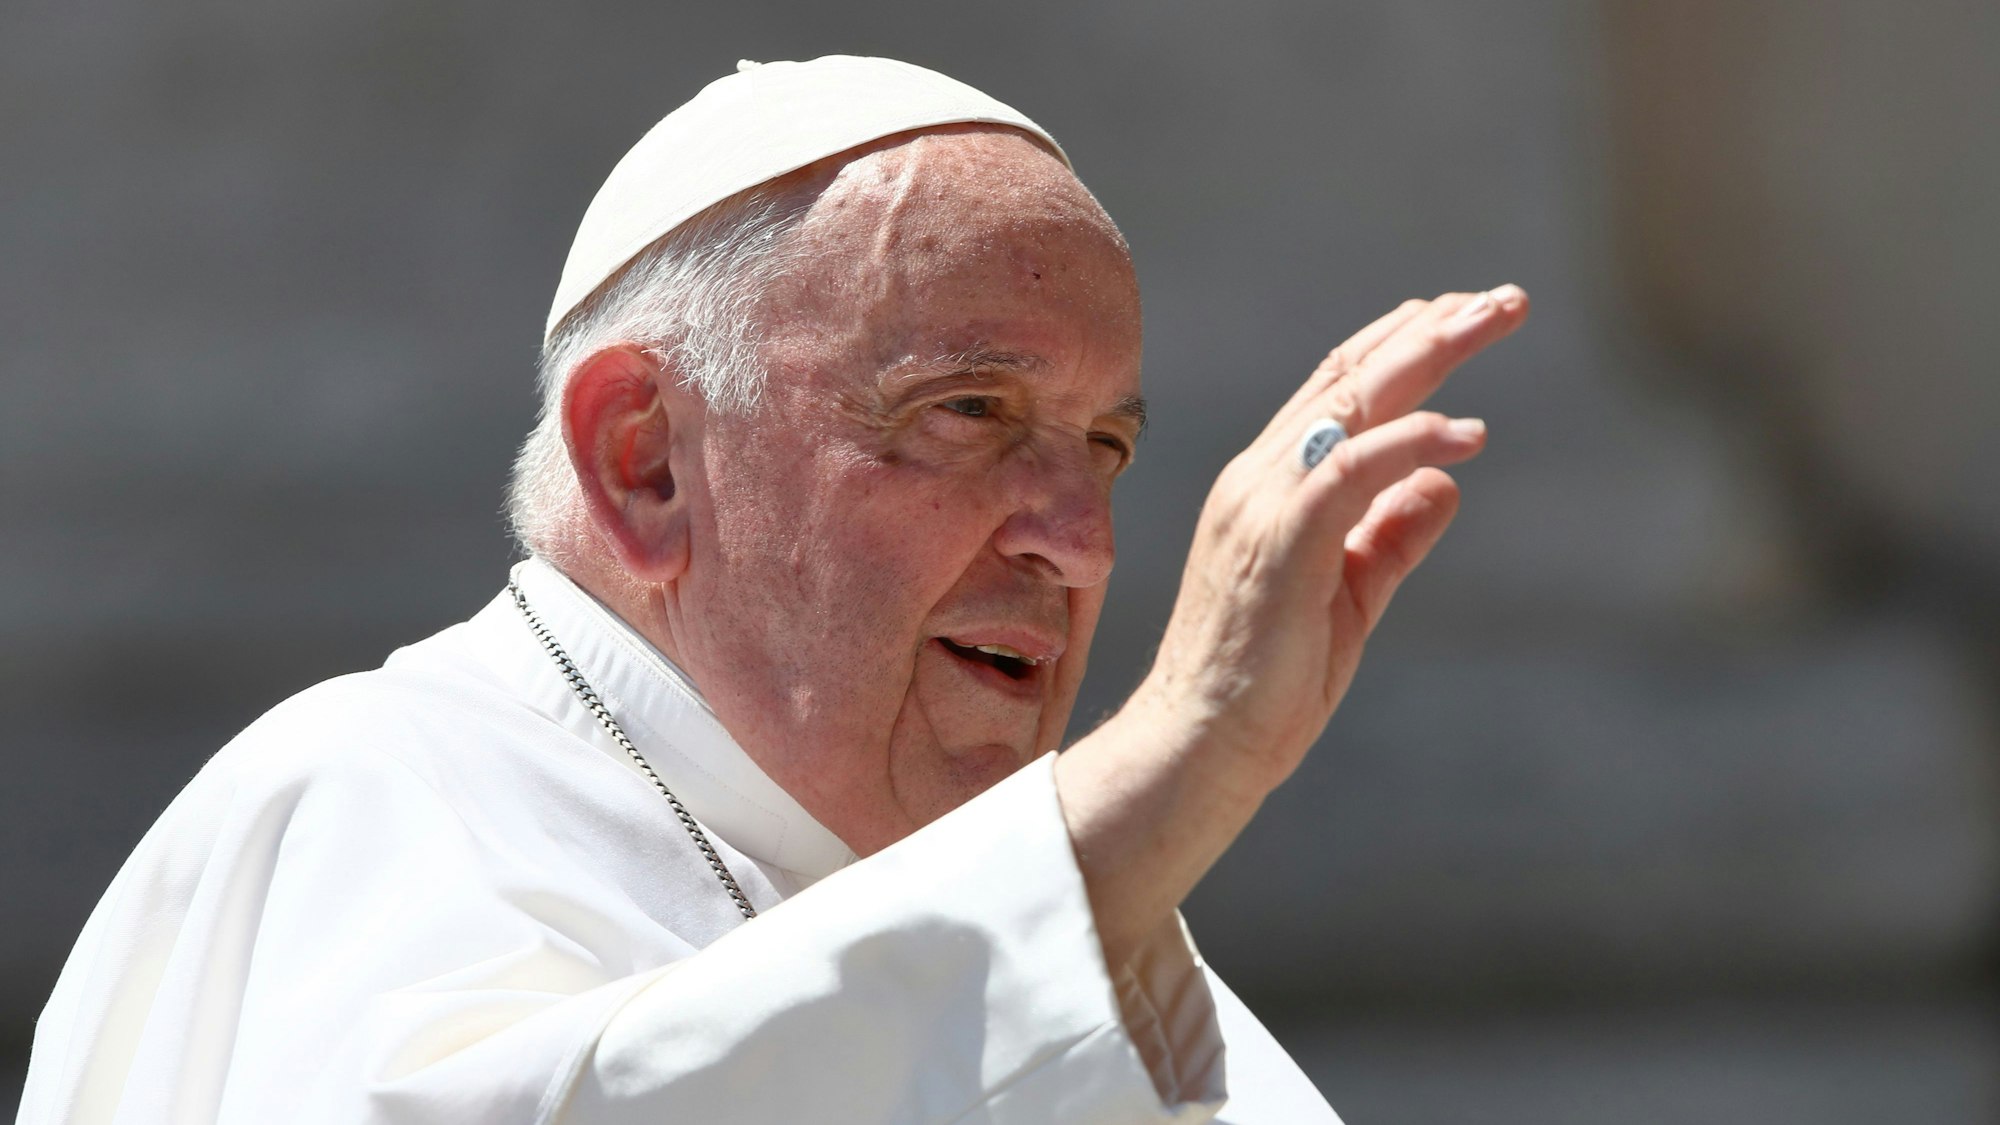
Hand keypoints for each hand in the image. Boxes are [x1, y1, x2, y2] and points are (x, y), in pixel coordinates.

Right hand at [1057, 286, 1528, 967]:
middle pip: (1352, 374)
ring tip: (1496, 319)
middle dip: (1432, 327)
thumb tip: (1446, 481)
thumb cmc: (1269, 681)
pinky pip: (1353, 466)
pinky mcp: (1278, 536)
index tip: (1463, 313)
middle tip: (1506, 298)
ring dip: (1431, 353)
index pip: (1337, 389)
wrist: (1203, 743)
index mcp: (1269, 485)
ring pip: (1352, 399)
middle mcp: (1259, 476)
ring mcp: (1262, 500)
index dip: (1401, 343)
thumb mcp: (1351, 596)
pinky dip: (1413, 440)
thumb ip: (1391, 535)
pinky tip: (1470, 434)